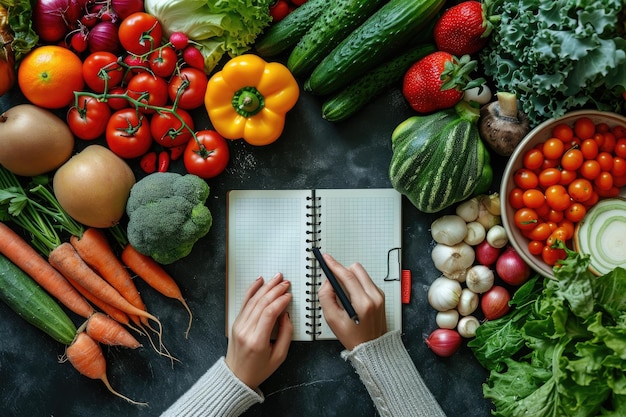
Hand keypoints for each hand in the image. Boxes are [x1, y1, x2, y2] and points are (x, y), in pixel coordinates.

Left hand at [225, 273, 292, 388]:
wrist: (236, 376)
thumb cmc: (259, 369)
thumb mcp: (279, 356)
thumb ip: (286, 334)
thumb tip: (286, 314)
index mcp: (257, 341)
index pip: (269, 313)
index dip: (280, 301)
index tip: (289, 295)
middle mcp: (246, 331)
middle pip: (261, 304)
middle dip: (275, 290)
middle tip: (285, 282)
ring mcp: (238, 326)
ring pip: (253, 301)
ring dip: (266, 287)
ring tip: (276, 278)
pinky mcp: (236, 322)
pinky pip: (244, 303)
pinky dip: (252, 290)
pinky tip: (259, 281)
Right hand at [317, 253, 386, 350]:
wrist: (372, 347)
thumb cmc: (353, 336)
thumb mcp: (332, 319)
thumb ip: (326, 297)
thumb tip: (328, 281)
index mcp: (363, 303)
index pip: (347, 276)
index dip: (334, 265)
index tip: (326, 258)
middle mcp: (374, 296)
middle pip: (356, 269)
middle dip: (342, 271)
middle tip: (333, 280)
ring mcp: (379, 295)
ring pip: (361, 273)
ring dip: (350, 278)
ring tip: (344, 294)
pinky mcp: (381, 295)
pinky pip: (366, 281)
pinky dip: (357, 284)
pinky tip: (353, 298)